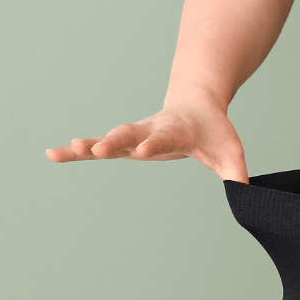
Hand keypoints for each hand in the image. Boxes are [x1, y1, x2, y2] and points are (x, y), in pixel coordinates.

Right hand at [45, 103, 249, 182]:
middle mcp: (150, 130)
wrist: (196, 103)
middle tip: (98, 147)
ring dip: (89, 145)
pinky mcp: (123, 143)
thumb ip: (236, 171)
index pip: (164, 137)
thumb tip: (247, 196)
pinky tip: (53, 155)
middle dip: (114, 140)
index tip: (143, 149)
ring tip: (66, 149)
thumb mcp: (229, 150)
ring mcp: (134, 136)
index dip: (155, 143)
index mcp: (176, 130)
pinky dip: (75, 153)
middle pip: (130, 133)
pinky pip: (96, 148)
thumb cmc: (213, 131)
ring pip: (108, 138)